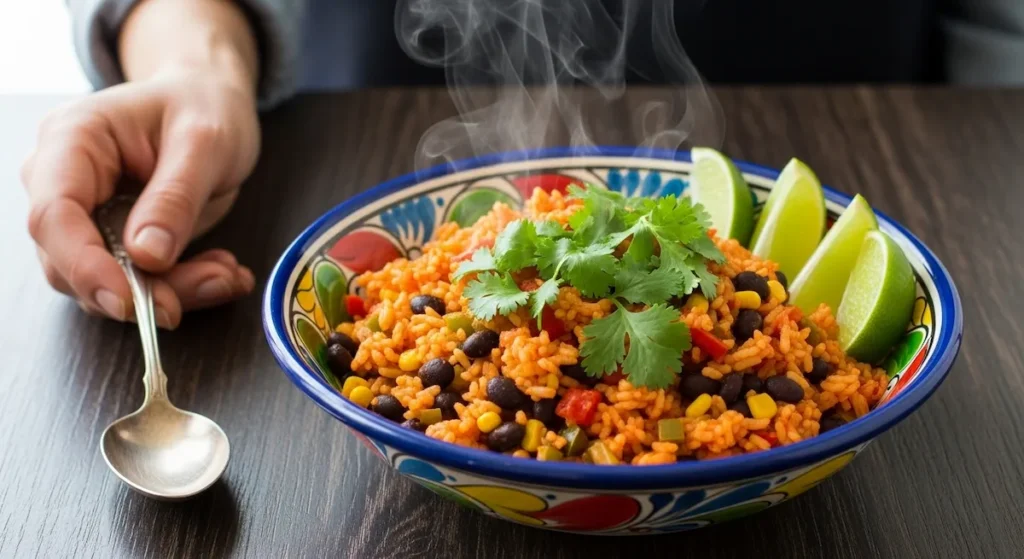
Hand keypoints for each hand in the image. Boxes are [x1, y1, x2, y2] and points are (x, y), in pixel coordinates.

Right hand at [21, 0, 260, 328]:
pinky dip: (184, 286)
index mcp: (72, 141)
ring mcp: (85, 214)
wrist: (209, 101)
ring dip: (173, 291)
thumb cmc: (202, 106)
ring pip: (108, 282)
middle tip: (210, 284)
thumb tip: (146, 256)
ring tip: (228, 274)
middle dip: (142, 288)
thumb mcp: (204, 142)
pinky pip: (137, 282)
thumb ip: (175, 197)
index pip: (53, 216)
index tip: (130, 300)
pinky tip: (223, 273)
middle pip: (74, 261)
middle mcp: (64, 181)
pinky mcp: (113, 239)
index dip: (84, 266)